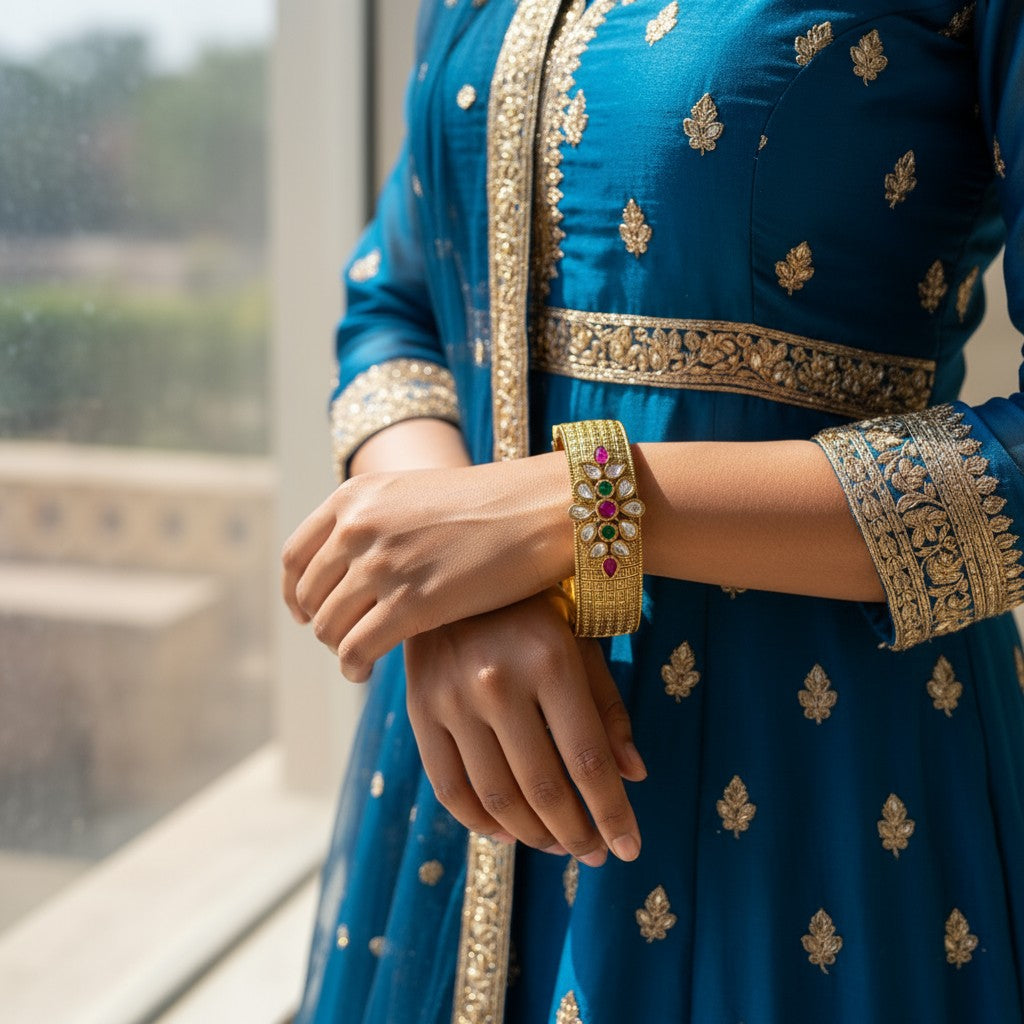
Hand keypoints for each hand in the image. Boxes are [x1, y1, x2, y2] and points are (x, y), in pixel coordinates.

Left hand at [281, 454, 571, 680]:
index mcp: (355, 496)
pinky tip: (365, 671)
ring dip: (338, 648)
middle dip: (321, 623)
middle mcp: (359, 526)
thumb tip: (347, 565)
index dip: (296, 592)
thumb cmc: (491, 505)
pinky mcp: (411, 603)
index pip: (296, 556)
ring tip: (357, 657)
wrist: (541, 509)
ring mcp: (382, 565)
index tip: (306, 612)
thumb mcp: (414, 496)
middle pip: (311, 595)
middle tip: (343, 639)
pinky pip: (356, 649)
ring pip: (329, 627)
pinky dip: (353, 666)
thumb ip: (375, 522)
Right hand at [403, 589, 646, 865]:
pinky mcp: (420, 708)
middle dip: (575, 833)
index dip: (612, 812)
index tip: (629, 848)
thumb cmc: (532, 606)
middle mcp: (497, 680)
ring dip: (533, 835)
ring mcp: (452, 697)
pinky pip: (448, 785)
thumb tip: (633, 775)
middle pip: (542, 786)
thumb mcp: (580, 640)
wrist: (453, 569)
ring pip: (496, 796)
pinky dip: (479, 822)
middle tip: (593, 854)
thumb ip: (607, 706)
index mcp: (550, 659)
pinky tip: (507, 831)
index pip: (587, 758)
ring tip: (558, 845)